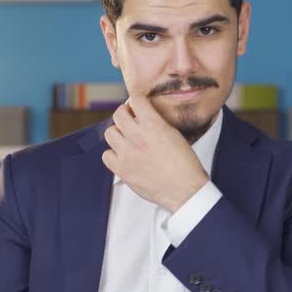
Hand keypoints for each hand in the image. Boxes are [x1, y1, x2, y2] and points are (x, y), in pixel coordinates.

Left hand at [102, 96, 209, 212]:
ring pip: (109, 133)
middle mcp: (138, 137)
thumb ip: (157, 124)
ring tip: (125, 139)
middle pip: (118, 114)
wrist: (185, 190)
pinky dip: (112, 154)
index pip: (136, 100)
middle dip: (124, 114)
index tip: (137, 106)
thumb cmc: (185, 165)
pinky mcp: (122, 170)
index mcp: (154, 125)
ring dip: (117, 133)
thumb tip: (145, 118)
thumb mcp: (175, 135)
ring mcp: (127, 154)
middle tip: (129, 120)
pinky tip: (122, 156)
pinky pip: (106, 156)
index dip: (136, 101)